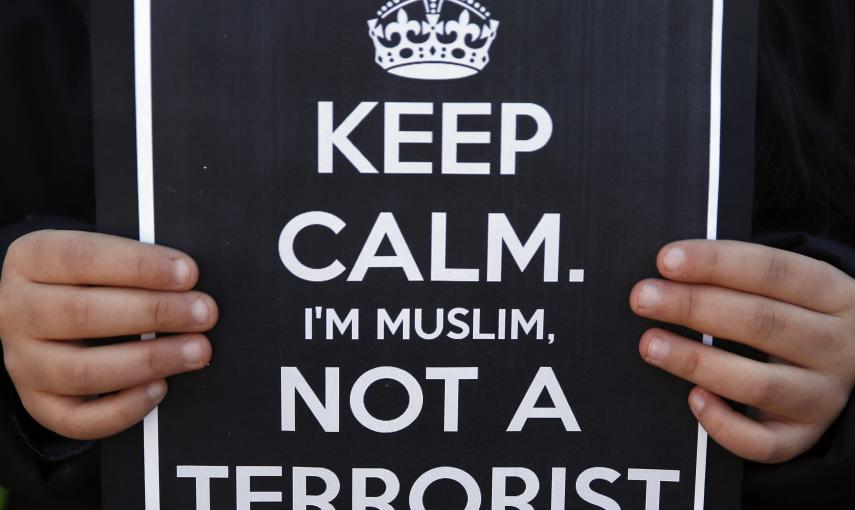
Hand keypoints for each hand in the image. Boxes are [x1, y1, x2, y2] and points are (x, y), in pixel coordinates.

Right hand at [0, 230, 216, 439]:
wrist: (47, 310)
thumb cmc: (90, 278)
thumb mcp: (101, 255)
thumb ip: (136, 262)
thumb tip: (187, 278)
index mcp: (32, 258)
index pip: (82, 258)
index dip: (140, 266)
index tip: (188, 273)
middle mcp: (16, 310)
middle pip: (83, 313)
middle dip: (156, 313)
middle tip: (204, 312)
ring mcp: (23, 361)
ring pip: (82, 370)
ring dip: (149, 361)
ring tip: (196, 351)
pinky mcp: (37, 401)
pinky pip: (77, 419)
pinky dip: (123, 409)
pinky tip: (159, 388)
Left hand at [630, 240, 854, 462]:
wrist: (845, 361)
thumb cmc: (791, 313)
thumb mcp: (785, 288)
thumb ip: (735, 278)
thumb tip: (667, 270)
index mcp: (831, 293)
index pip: (772, 270)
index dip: (715, 263)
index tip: (665, 260)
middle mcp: (835, 344)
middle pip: (762, 322)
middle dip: (693, 307)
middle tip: (643, 298)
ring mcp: (823, 394)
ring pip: (759, 384)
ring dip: (697, 362)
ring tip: (650, 345)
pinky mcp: (805, 435)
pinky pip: (765, 443)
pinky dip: (725, 424)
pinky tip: (693, 399)